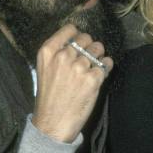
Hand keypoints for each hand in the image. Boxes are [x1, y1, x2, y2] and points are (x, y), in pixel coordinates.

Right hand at [31, 24, 113, 142]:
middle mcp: (63, 56)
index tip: (78, 43)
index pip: (70, 29)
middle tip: (86, 59)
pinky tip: (98, 76)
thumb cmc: (49, 97)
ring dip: (98, 56)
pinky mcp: (93, 78)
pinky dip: (106, 68)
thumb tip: (78, 40)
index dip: (77, 35)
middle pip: (86, 38)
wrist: (52, 123)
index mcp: (48, 51)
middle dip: (89, 46)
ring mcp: (79, 67)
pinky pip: (107, 63)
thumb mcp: (45, 69)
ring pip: (98, 48)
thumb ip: (58, 52)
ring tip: (92, 68)